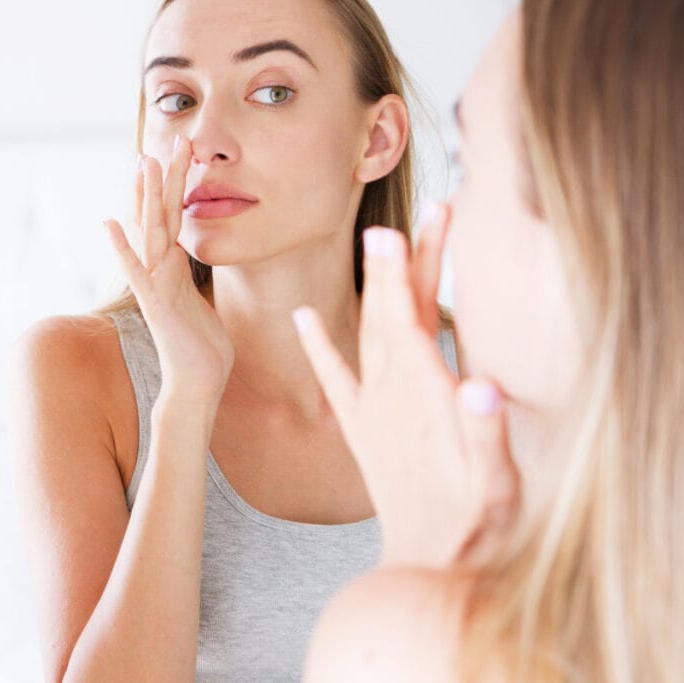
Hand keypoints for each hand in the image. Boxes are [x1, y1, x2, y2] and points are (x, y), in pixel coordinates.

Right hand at [103, 136, 234, 403]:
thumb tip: (190, 260)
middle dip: (165, 178)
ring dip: (146, 198)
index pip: (173, 218)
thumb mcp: (201, 302)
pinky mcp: (155, 304)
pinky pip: (137, 272)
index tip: (178, 153)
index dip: (175, 186)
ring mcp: (155, 286)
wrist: (198, 384)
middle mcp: (160, 272)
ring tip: (143, 163)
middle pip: (161, 215)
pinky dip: (123, 249)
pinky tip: (109, 224)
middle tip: (169, 139)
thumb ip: (191, 279)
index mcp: (174, 268)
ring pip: (149, 233)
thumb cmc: (203, 349)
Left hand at [292, 205, 519, 567]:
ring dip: (372, 289)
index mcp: (422, 400)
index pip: (407, 323)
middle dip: (394, 266)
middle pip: (388, 317)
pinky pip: (335, 380)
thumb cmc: (474, 522)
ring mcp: (373, 410)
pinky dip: (319, 347)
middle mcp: (390, 397)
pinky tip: (304, 317)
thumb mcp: (495, 481)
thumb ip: (486, 434)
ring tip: (378, 245)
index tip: (392, 231)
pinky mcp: (362, 429)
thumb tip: (481, 390)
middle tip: (400, 218)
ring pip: (368, 335)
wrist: (431, 564)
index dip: (400, 276)